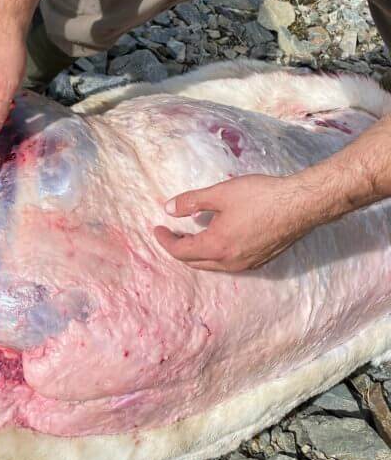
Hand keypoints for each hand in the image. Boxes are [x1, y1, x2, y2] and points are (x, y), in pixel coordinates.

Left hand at [154, 174, 318, 271]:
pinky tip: (218, 238)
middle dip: (179, 249)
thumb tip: (168, 209)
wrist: (301, 204)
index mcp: (216, 247)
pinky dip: (216, 254)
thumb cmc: (261, 196)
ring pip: (212, 265)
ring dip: (197, 253)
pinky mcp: (261, 261)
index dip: (165, 241)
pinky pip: (229, 264)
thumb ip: (191, 202)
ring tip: (191, 236)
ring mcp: (247, 264)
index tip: (157, 228)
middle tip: (171, 233)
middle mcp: (230, 262)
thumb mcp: (220, 194)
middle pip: (194, 262)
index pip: (180, 252)